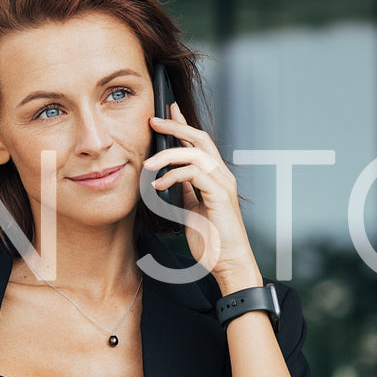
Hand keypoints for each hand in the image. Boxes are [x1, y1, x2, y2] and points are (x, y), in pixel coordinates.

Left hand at [144, 103, 262, 292]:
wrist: (229, 264)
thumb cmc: (213, 242)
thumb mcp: (192, 210)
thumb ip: (185, 191)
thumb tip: (170, 176)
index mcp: (216, 178)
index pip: (199, 143)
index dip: (183, 125)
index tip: (166, 112)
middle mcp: (222, 176)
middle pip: (200, 138)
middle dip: (176, 126)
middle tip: (153, 120)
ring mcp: (223, 184)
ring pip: (196, 153)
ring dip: (168, 154)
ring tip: (147, 164)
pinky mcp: (220, 195)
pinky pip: (195, 173)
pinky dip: (173, 175)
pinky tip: (158, 184)